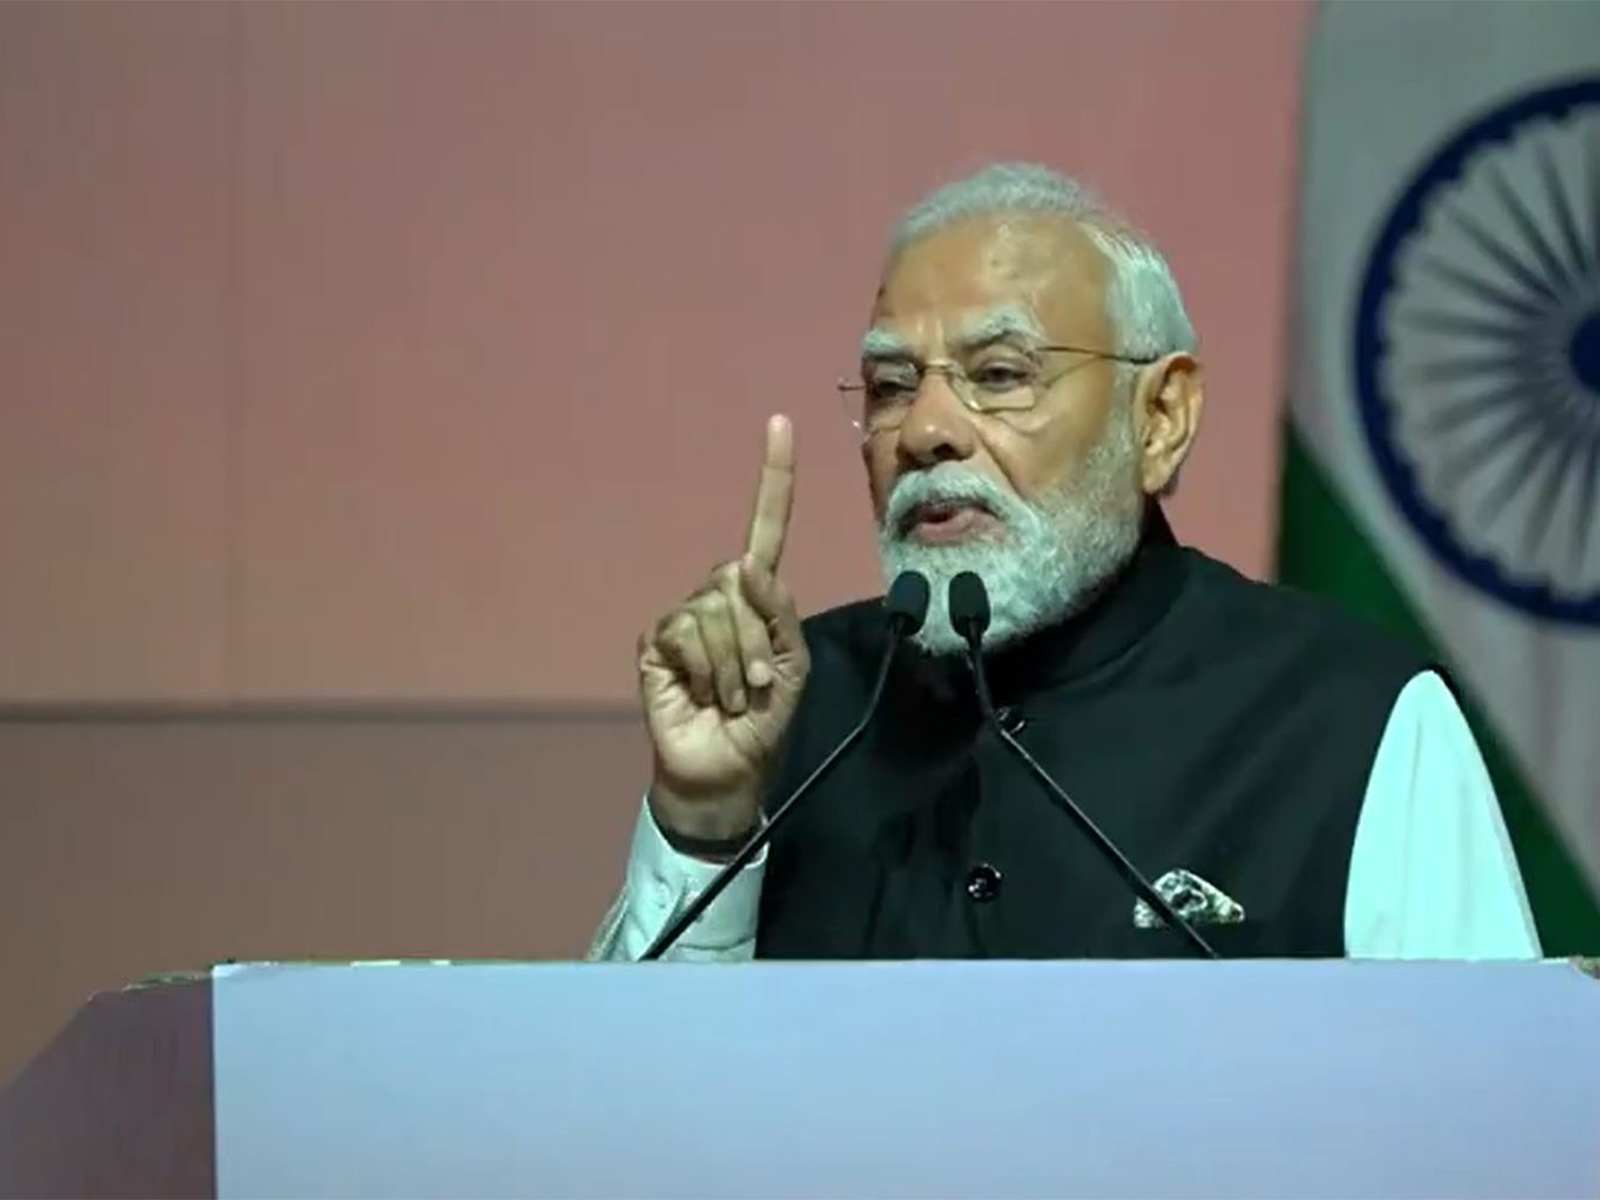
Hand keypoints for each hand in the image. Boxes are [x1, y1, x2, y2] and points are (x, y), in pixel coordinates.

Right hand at [638, 415, 809, 841]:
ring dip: (735, 664)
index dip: (773, 477)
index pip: (765, 527)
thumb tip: (746, 566)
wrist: (725, 769)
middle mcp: (719, 594)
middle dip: (759, 642)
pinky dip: (707, 669)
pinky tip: (703, 694)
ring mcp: (685, 616)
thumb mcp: (793, 667)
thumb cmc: (764, 720)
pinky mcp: (657, 642)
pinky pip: (687, 632)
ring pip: (716, 610)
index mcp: (757, 595)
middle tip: (758, 686)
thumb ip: (779, 614)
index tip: (779, 422)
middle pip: (742, 583)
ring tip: (732, 697)